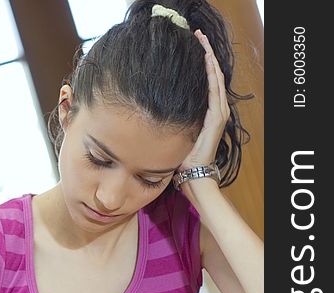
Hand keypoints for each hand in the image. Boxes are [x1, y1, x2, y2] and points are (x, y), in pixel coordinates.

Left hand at [179, 30, 230, 170]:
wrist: (193, 173)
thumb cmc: (184, 157)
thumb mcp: (179, 132)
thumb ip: (177, 119)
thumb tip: (158, 108)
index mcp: (209, 112)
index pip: (209, 81)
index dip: (204, 62)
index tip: (195, 45)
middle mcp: (217, 110)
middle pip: (215, 75)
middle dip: (208, 53)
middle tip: (199, 35)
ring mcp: (219, 113)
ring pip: (217, 78)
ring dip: (210, 58)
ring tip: (203, 41)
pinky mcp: (216, 118)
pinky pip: (215, 91)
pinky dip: (212, 75)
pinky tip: (207, 60)